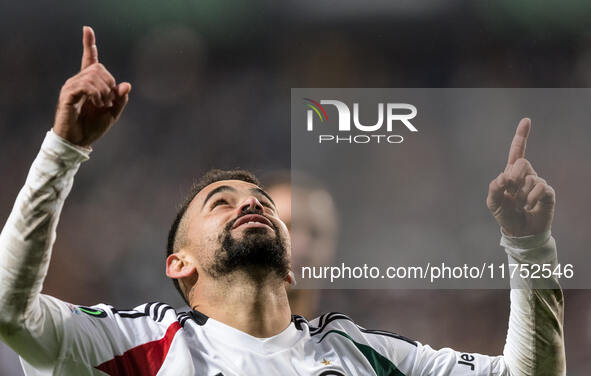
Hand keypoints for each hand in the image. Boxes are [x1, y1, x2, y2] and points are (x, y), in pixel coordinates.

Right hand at [52, 26, 130, 146]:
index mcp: (89, 83)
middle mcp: (79, 81)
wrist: (78, 141)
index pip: (89, 59)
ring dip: (104, 92)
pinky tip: (97, 103)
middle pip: (99, 67)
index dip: (89, 44)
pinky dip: (96, 94)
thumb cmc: (93, 127)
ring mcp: (72, 86)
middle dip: (110, 83)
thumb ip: (120, 99)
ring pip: (93, 76)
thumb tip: (126, 85)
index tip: (87, 29)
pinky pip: (85, 85)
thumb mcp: (113, 113)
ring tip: (102, 105)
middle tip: (108, 101)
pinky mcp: (68, 95)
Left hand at [486, 118, 555, 236]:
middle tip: (510, 189)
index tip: (526, 120)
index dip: (521, 136)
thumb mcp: (492, 203)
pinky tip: (528, 206)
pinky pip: (541, 187)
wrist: (520, 232)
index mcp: (511, 174)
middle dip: (514, 176)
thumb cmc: (506, 215)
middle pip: (522, 163)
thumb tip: (503, 177)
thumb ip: (494, 189)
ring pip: (531, 178)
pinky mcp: (547, 193)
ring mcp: (538, 183)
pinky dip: (531, 197)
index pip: (517, 151)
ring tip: (520, 205)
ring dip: (521, 194)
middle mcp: (526, 176)